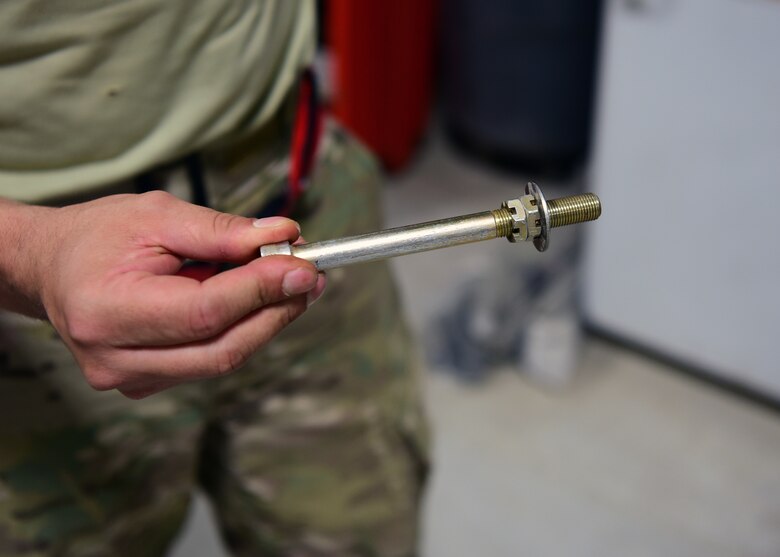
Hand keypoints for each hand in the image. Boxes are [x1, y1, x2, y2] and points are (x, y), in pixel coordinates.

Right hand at [9, 191, 324, 397]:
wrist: (55, 268)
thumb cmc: (98, 236)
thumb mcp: (156, 215)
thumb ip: (220, 230)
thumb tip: (283, 235)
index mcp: (107, 312)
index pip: (205, 312)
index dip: (262, 290)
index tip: (303, 266)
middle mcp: (115, 359)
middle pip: (223, 348)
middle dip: (276, 311)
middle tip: (309, 277)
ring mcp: (130, 380)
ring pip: (223, 358)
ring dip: (265, 320)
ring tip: (287, 281)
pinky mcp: (147, 383)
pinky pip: (210, 360)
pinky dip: (241, 330)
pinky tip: (253, 300)